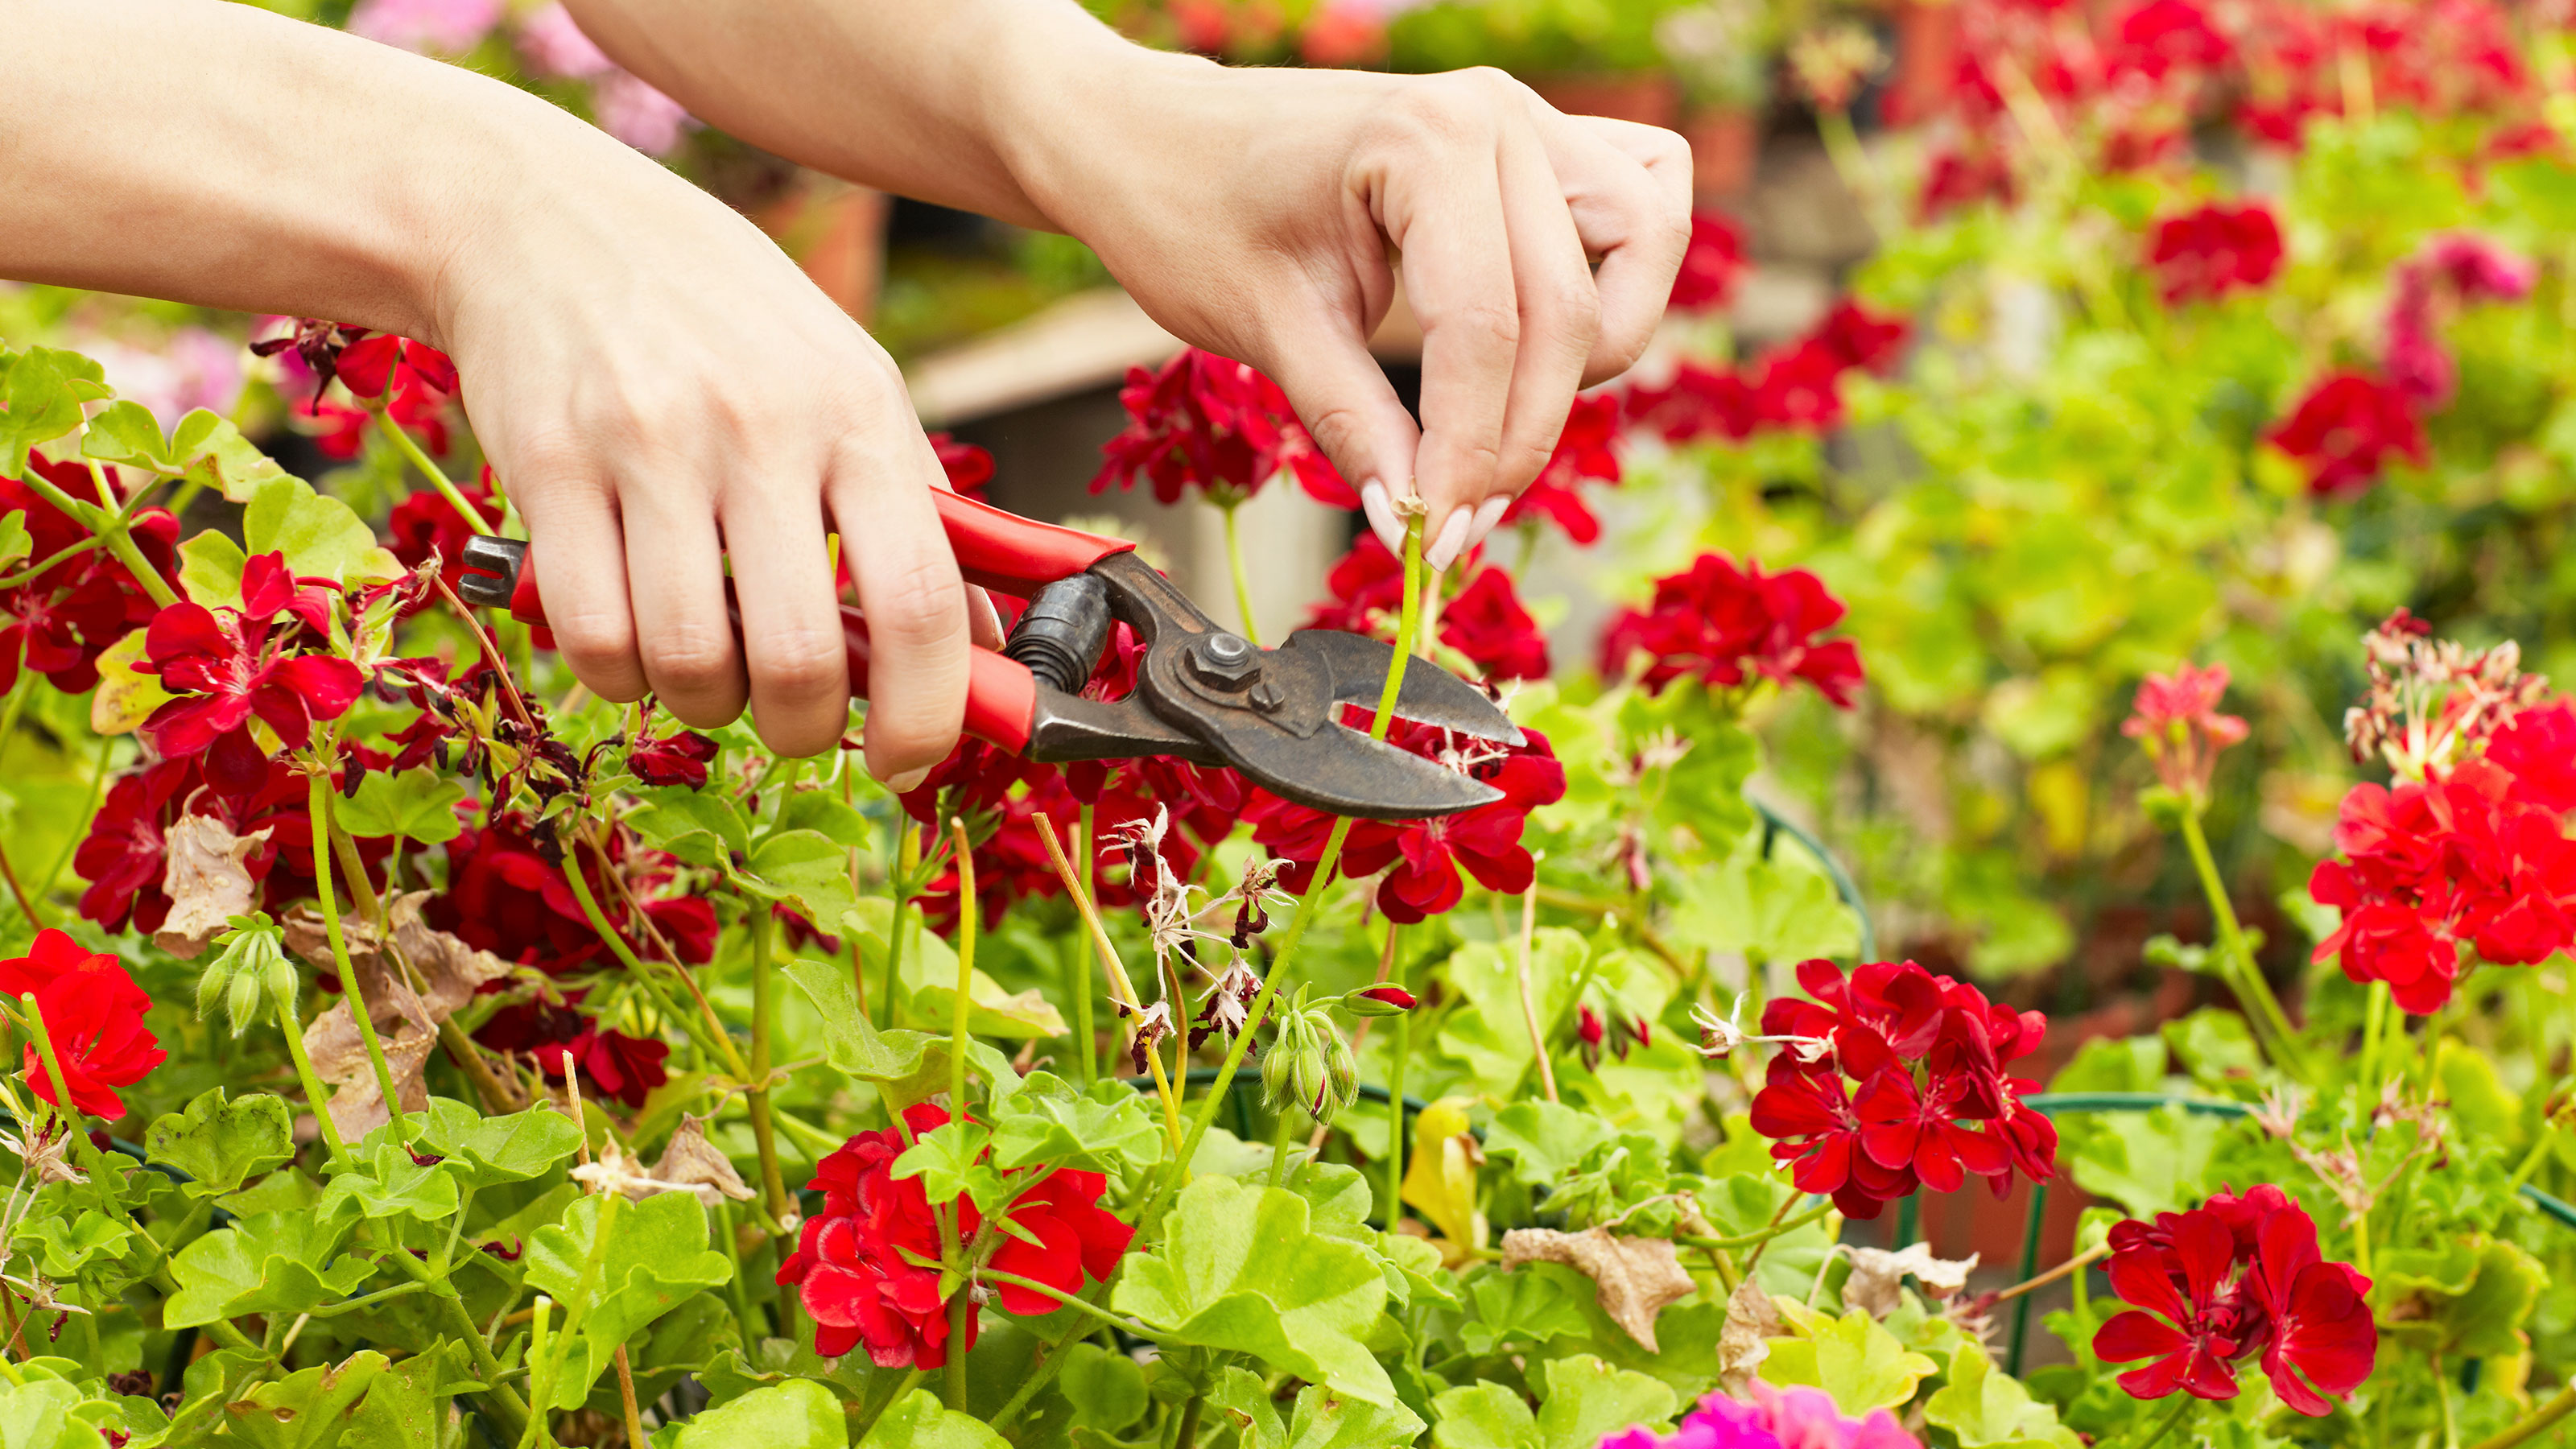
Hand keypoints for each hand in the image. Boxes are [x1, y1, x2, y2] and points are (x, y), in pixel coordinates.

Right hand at [428, 132, 974, 776]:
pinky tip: (633, 645)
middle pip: (802, 659)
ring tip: (710, 671)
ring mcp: (648, 446)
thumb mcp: (846, 381)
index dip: (926, 714)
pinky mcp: (546, 467)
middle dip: (802, 730)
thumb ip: (919, 512)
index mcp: (857, 413)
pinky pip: (593, 638)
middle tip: (792, 719)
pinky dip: (620, 677)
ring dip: (706, 706)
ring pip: (689, 663)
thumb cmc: (723, 320)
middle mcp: (760, 428)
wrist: (545, 222)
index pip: (922, 602)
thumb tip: (989, 651)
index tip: (907, 762)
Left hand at [1008, 61, 1692, 568]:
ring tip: (1502, 420)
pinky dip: (1625, 274)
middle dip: (1519, 436)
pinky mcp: (1543, 141)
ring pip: (1641, 250)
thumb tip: (1416, 520)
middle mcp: (1497, 114)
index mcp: (1423, 141)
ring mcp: (1531, 119)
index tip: (1433, 541)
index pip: (1484, 330)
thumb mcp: (1266, 329)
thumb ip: (1353, 424)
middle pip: (1569, 312)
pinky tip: (1554, 335)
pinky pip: (1645, 202)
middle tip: (1456, 518)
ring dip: (1593, 355)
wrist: (1160, 138)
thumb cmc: (1192, 210)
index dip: (1469, 454)